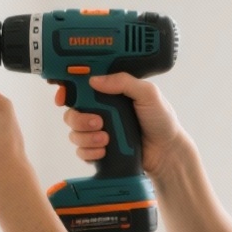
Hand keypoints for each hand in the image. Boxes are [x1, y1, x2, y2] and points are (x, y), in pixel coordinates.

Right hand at [57, 73, 182, 178]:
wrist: (167, 152)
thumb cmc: (161, 120)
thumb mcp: (148, 94)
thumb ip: (123, 82)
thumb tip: (95, 80)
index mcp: (110, 93)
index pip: (81, 88)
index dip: (67, 90)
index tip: (63, 96)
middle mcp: (101, 111)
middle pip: (72, 111)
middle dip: (79, 118)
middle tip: (98, 122)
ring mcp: (99, 131)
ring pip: (74, 132)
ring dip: (85, 136)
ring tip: (105, 139)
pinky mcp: (99, 149)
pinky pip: (81, 151)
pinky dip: (89, 152)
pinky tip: (104, 150)